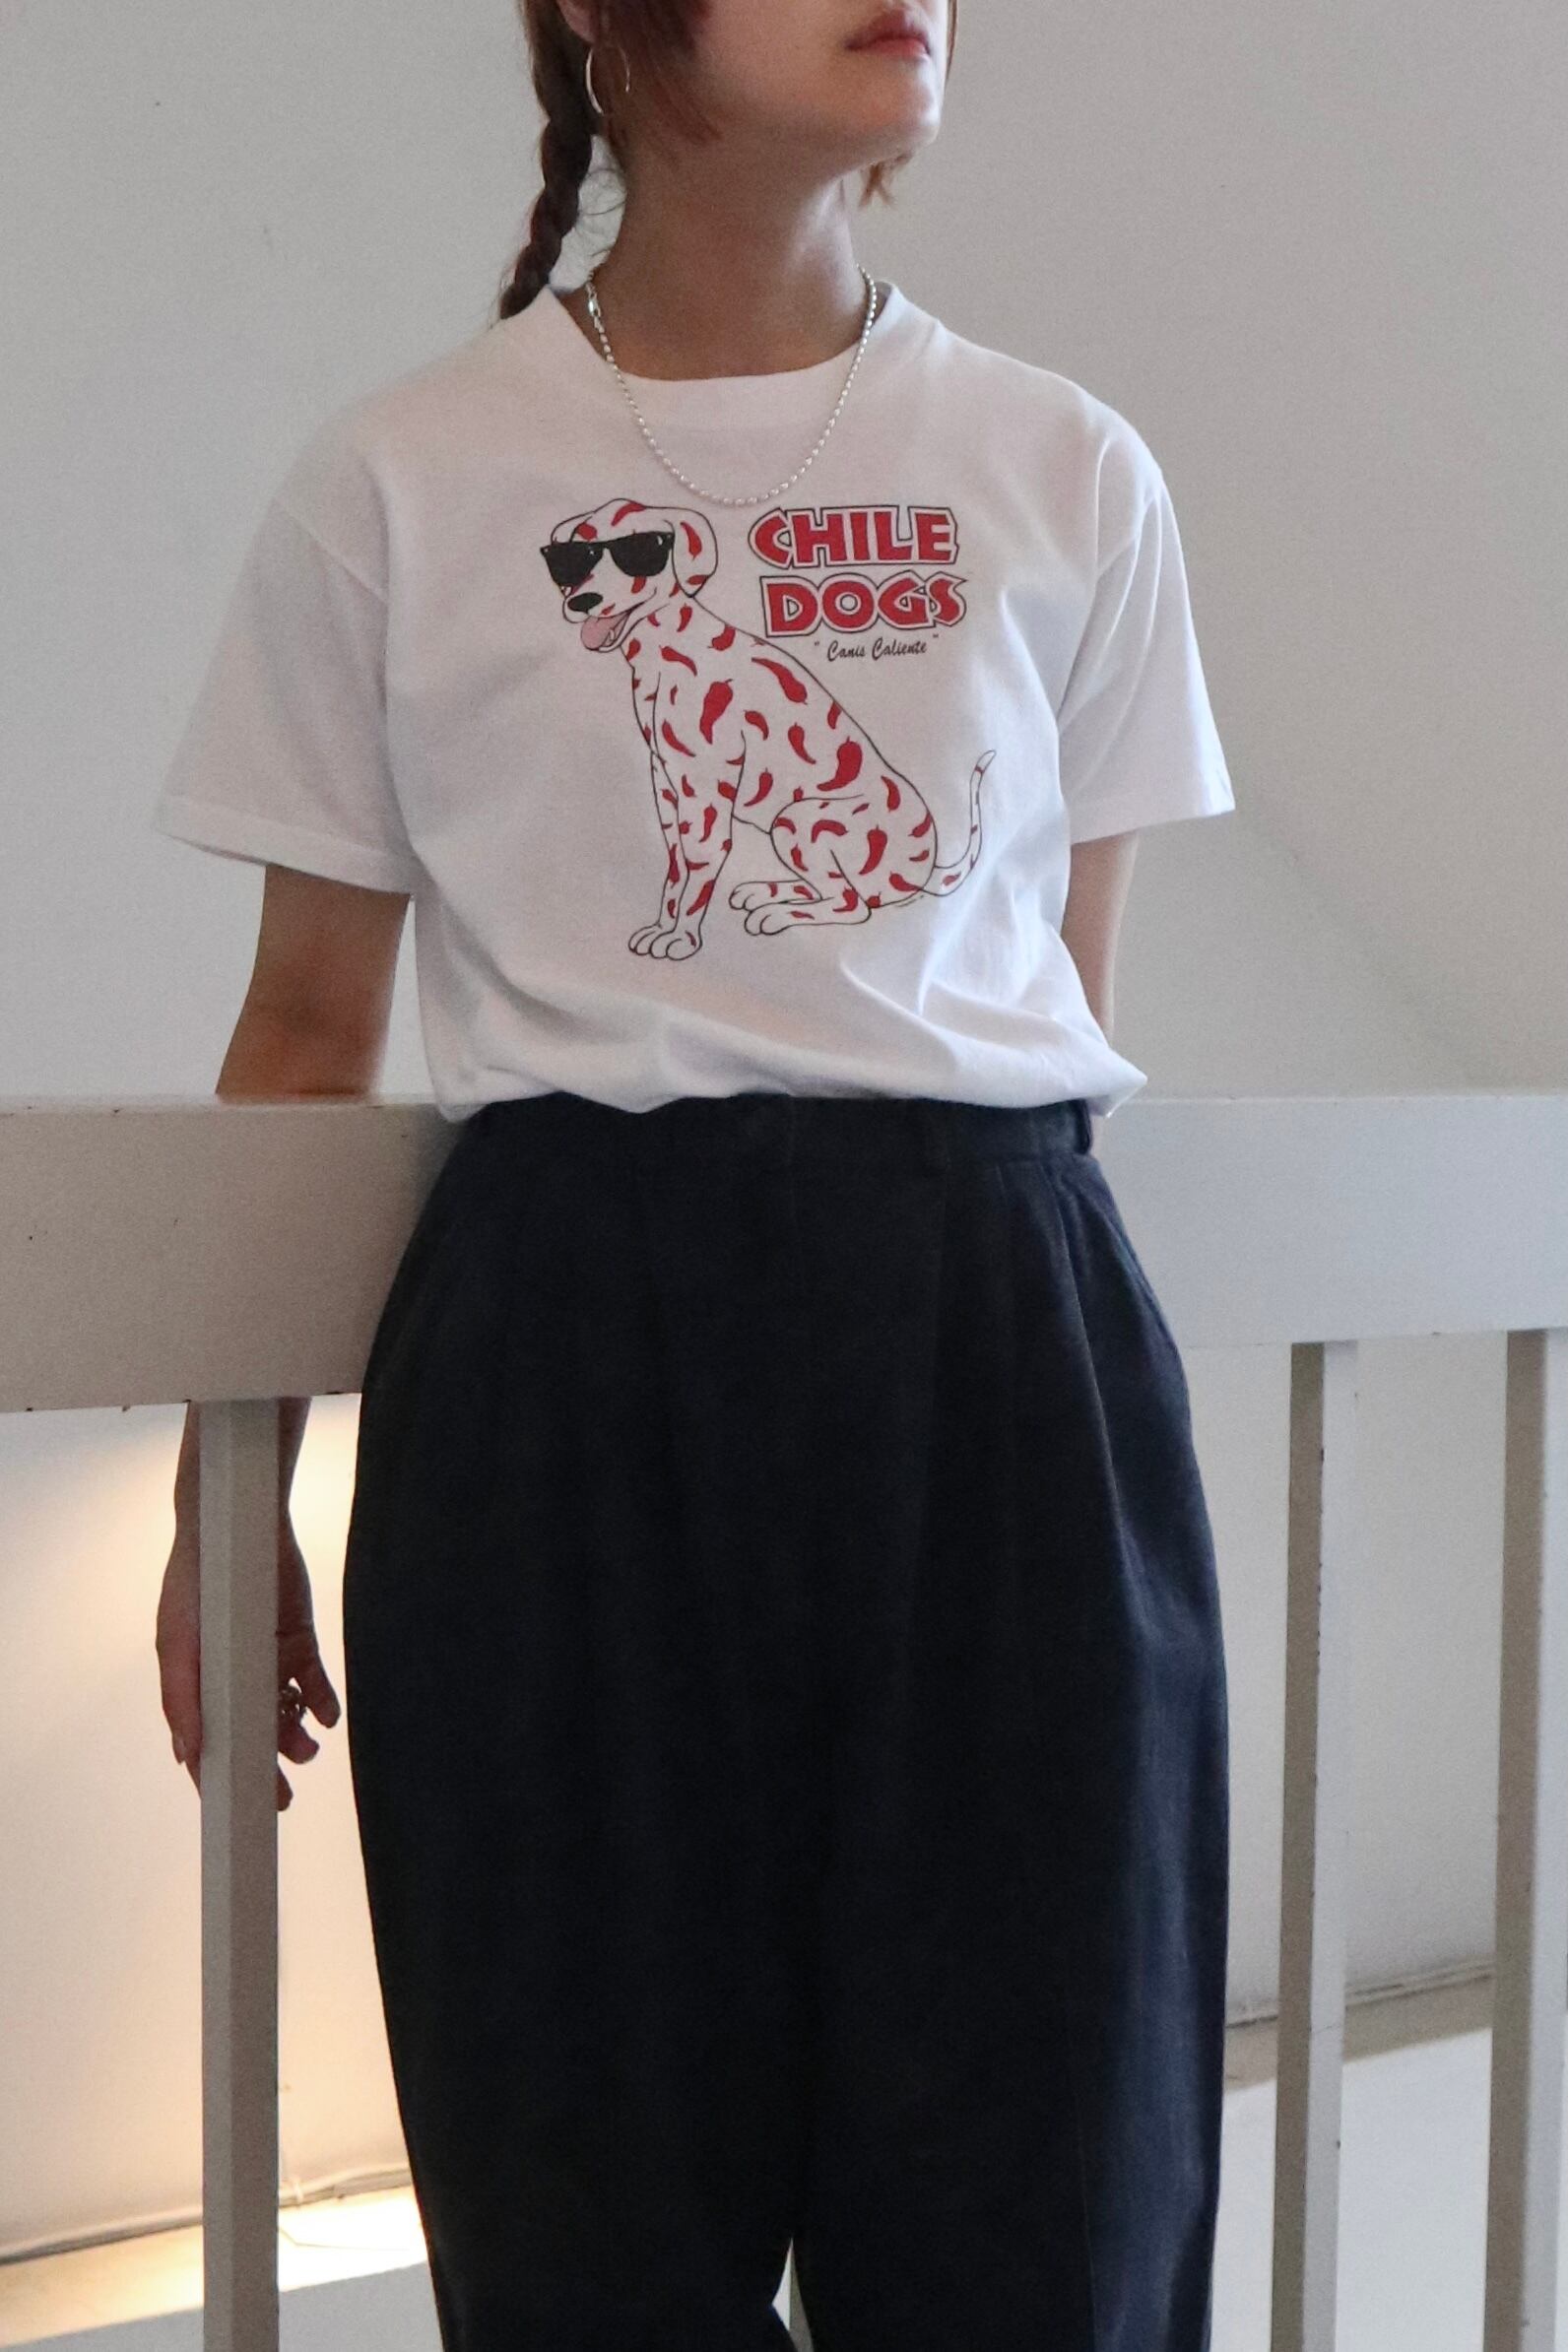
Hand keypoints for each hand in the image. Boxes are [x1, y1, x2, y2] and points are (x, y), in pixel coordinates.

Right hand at [156, 1511, 341, 1810]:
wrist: (235, 1528)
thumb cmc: (193, 1588)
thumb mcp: (177, 1644)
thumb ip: (182, 1700)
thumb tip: (186, 1754)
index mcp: (199, 1686)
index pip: (209, 1744)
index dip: (221, 1778)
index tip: (235, 1812)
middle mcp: (234, 1680)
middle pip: (252, 1736)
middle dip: (268, 1769)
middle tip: (282, 1800)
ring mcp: (267, 1660)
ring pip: (285, 1713)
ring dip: (297, 1736)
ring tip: (307, 1748)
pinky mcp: (298, 1639)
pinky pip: (313, 1680)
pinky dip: (321, 1701)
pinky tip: (326, 1714)